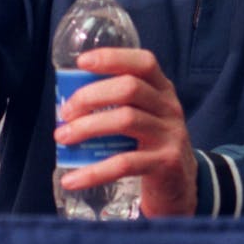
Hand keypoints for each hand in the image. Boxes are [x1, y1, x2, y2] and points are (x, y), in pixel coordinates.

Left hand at [53, 48, 196, 216]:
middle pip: (130, 88)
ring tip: (63, 138)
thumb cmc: (151, 146)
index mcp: (163, 91)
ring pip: (126, 119)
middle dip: (91, 96)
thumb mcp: (144, 118)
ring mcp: (170, 134)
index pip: (144, 63)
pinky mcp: (165, 162)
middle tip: (65, 112)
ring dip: (87, 126)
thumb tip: (68, 105)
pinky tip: (72, 179)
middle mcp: (169, 108)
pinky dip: (94, 172)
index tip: (82, 62)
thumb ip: (118, 106)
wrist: (181, 186)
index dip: (113, 57)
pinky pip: (125, 163)